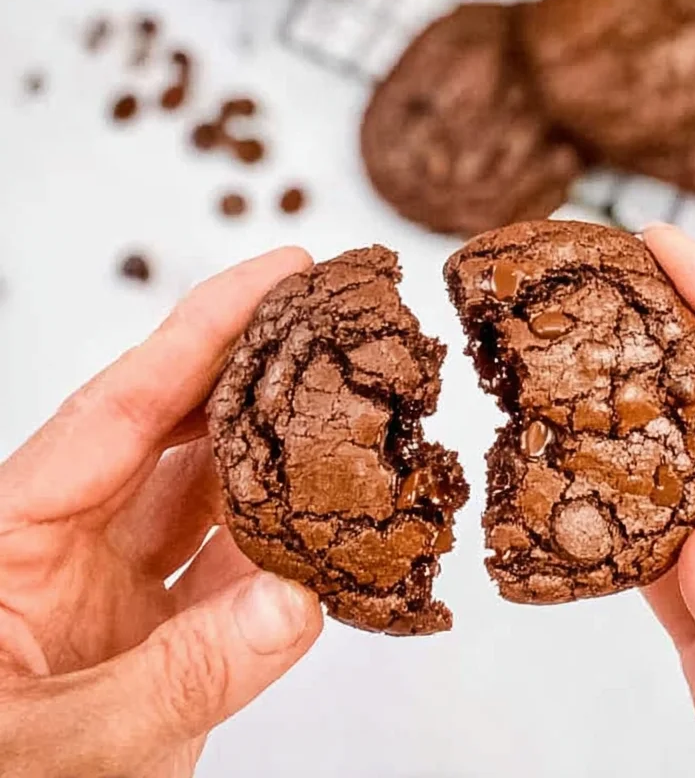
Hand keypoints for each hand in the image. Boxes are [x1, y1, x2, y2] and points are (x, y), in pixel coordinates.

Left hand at [0, 248, 322, 777]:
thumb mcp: (54, 748)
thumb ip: (176, 678)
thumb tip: (297, 605)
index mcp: (13, 535)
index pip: (119, 408)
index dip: (201, 330)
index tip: (275, 271)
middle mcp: (67, 548)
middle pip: (176, 433)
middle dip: (257, 368)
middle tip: (334, 314)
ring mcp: (116, 599)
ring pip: (216, 501)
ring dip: (285, 460)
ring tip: (354, 406)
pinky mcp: (160, 651)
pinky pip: (239, 582)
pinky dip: (293, 560)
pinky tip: (340, 533)